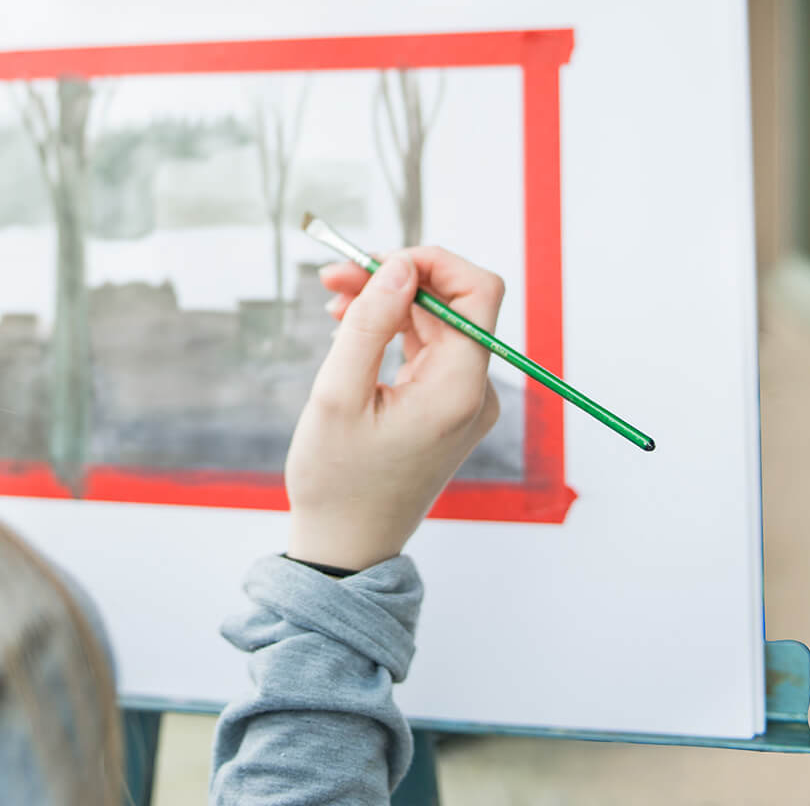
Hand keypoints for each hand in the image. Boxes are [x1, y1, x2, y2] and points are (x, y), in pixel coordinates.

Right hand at [283, 246, 503, 570]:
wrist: (346, 546)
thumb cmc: (337, 481)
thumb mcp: (337, 395)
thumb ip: (370, 324)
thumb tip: (401, 267)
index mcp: (458, 389)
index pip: (476, 291)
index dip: (429, 263)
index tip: (373, 264)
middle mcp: (474, 392)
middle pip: (454, 302)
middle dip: (397, 277)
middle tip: (335, 276)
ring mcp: (463, 401)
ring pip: (437, 322)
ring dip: (390, 302)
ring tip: (334, 302)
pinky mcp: (446, 408)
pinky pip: (428, 349)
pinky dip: (393, 330)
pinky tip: (351, 331)